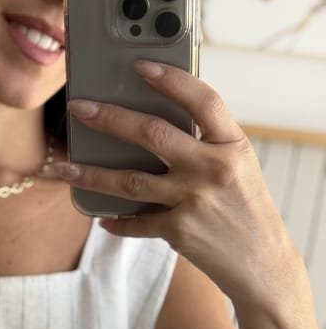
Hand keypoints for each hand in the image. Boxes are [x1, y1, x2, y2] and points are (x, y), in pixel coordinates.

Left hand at [57, 61, 300, 302]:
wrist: (262, 262)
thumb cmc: (246, 209)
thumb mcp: (239, 167)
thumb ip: (206, 146)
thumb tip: (154, 128)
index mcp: (232, 144)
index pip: (202, 100)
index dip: (171, 79)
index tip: (140, 66)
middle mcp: (213, 168)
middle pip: (153, 134)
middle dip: (110, 119)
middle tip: (79, 108)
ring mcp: (194, 200)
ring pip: (130, 181)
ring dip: (92, 175)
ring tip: (65, 169)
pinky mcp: (179, 231)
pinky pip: (136, 222)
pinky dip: (116, 221)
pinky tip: (101, 217)